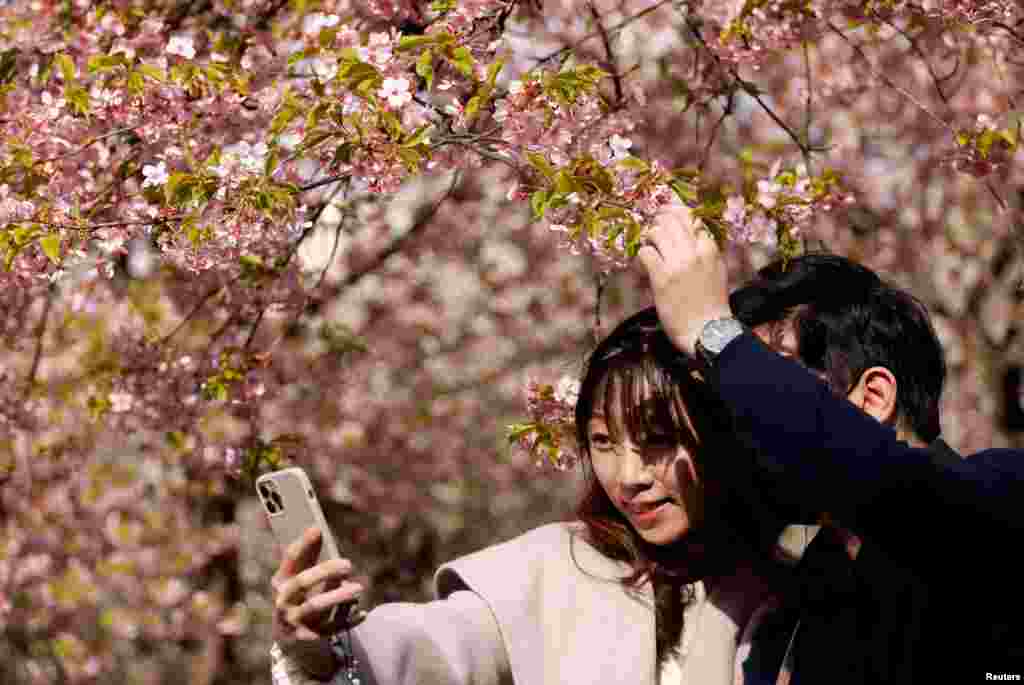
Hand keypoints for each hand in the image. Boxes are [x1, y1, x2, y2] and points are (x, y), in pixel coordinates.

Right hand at [271, 527, 364, 675]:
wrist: (288, 638)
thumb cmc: (299, 598)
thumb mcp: (299, 578)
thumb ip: (309, 557)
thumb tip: (317, 529)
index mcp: (281, 581)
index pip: (290, 560)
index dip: (303, 544)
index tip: (317, 529)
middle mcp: (283, 600)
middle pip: (303, 582)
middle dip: (325, 571)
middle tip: (348, 565)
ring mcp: (293, 620)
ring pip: (315, 607)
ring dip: (338, 597)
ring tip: (358, 589)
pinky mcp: (306, 637)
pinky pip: (330, 630)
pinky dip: (347, 620)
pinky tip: (363, 613)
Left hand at [637, 204, 730, 354]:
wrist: (707, 330)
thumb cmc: (712, 303)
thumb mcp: (717, 270)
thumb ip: (706, 251)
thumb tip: (693, 233)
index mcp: (710, 250)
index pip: (692, 219)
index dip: (678, 217)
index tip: (669, 221)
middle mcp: (694, 252)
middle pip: (673, 220)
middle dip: (661, 220)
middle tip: (655, 226)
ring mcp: (677, 264)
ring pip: (658, 231)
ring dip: (650, 236)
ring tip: (650, 244)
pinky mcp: (661, 278)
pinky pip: (646, 252)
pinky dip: (643, 253)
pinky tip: (646, 261)